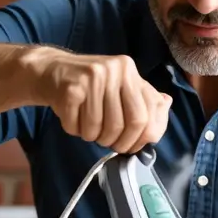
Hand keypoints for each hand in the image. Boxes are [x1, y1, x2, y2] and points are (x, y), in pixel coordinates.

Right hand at [26, 49, 170, 152]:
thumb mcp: (120, 85)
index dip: (140, 139)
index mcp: (129, 70)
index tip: (130, 147)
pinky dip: (75, 130)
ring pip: (99, 129)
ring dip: (93, 137)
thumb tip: (166, 103)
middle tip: (108, 143)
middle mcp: (113, 70)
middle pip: (126, 124)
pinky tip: (73, 120)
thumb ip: (144, 98)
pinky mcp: (69, 89)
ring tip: (88, 128)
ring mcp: (91, 78)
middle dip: (118, 143)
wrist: (51, 71)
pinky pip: (77, 126)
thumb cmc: (90, 85)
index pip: (146, 115)